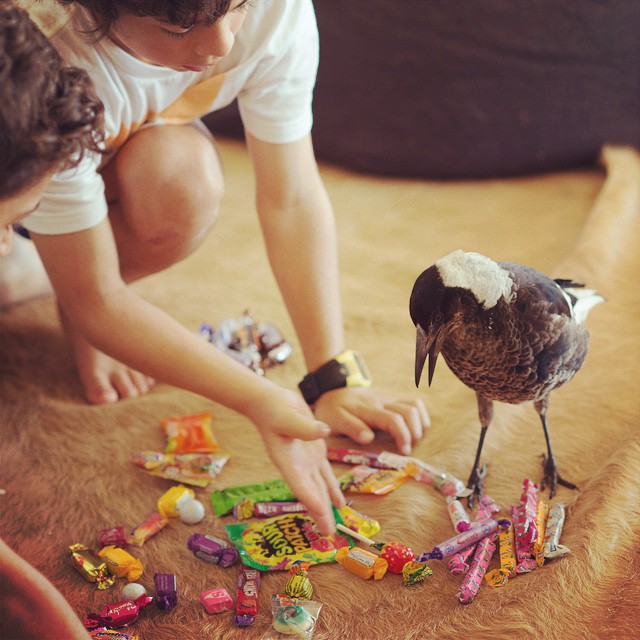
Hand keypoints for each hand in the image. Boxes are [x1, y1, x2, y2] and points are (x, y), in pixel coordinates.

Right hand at [247, 388, 345, 535]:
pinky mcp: (314, 452)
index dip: (311, 501)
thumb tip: (324, 432)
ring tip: (332, 528)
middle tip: (328, 535)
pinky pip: (325, 475)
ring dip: (326, 507)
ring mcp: (306, 460)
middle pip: (311, 493)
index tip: (321, 516)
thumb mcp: (287, 416)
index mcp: (287, 461)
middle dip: (319, 514)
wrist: (270, 402)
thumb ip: (305, 427)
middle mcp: (297, 465)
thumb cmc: (273, 409)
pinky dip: (332, 489)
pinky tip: (339, 503)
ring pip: (320, 488)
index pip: (301, 485)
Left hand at [312, 387, 429, 454]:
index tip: (404, 452)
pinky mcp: (392, 399)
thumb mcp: (334, 419)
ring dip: (420, 423)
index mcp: (368, 409)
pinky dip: (420, 416)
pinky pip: (413, 402)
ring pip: (415, 404)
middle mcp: (382, 401)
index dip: (403, 436)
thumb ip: (351, 427)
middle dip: (415, 432)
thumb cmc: (332, 409)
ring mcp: (388, 399)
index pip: (393, 419)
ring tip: (413, 440)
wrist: (332, 388)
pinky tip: (415, 429)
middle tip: (408, 448)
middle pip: (410, 410)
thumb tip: (369, 439)